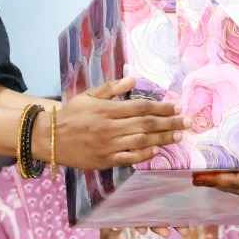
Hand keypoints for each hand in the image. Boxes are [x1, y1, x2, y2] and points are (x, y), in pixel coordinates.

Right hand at [55, 77, 186, 170]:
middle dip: (170, 123)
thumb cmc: (71, 114)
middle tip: (188, 121)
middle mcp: (110, 127)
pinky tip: (156, 150)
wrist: (50, 138)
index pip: (140, 107)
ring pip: (141, 141)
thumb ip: (111, 88)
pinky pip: (129, 158)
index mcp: (107, 109)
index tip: (177, 107)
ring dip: (162, 138)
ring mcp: (108, 145)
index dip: (161, 107)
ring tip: (179, 135)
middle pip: (146, 125)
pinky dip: (144, 154)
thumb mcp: (88, 95)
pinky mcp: (105, 160)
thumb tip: (133, 78)